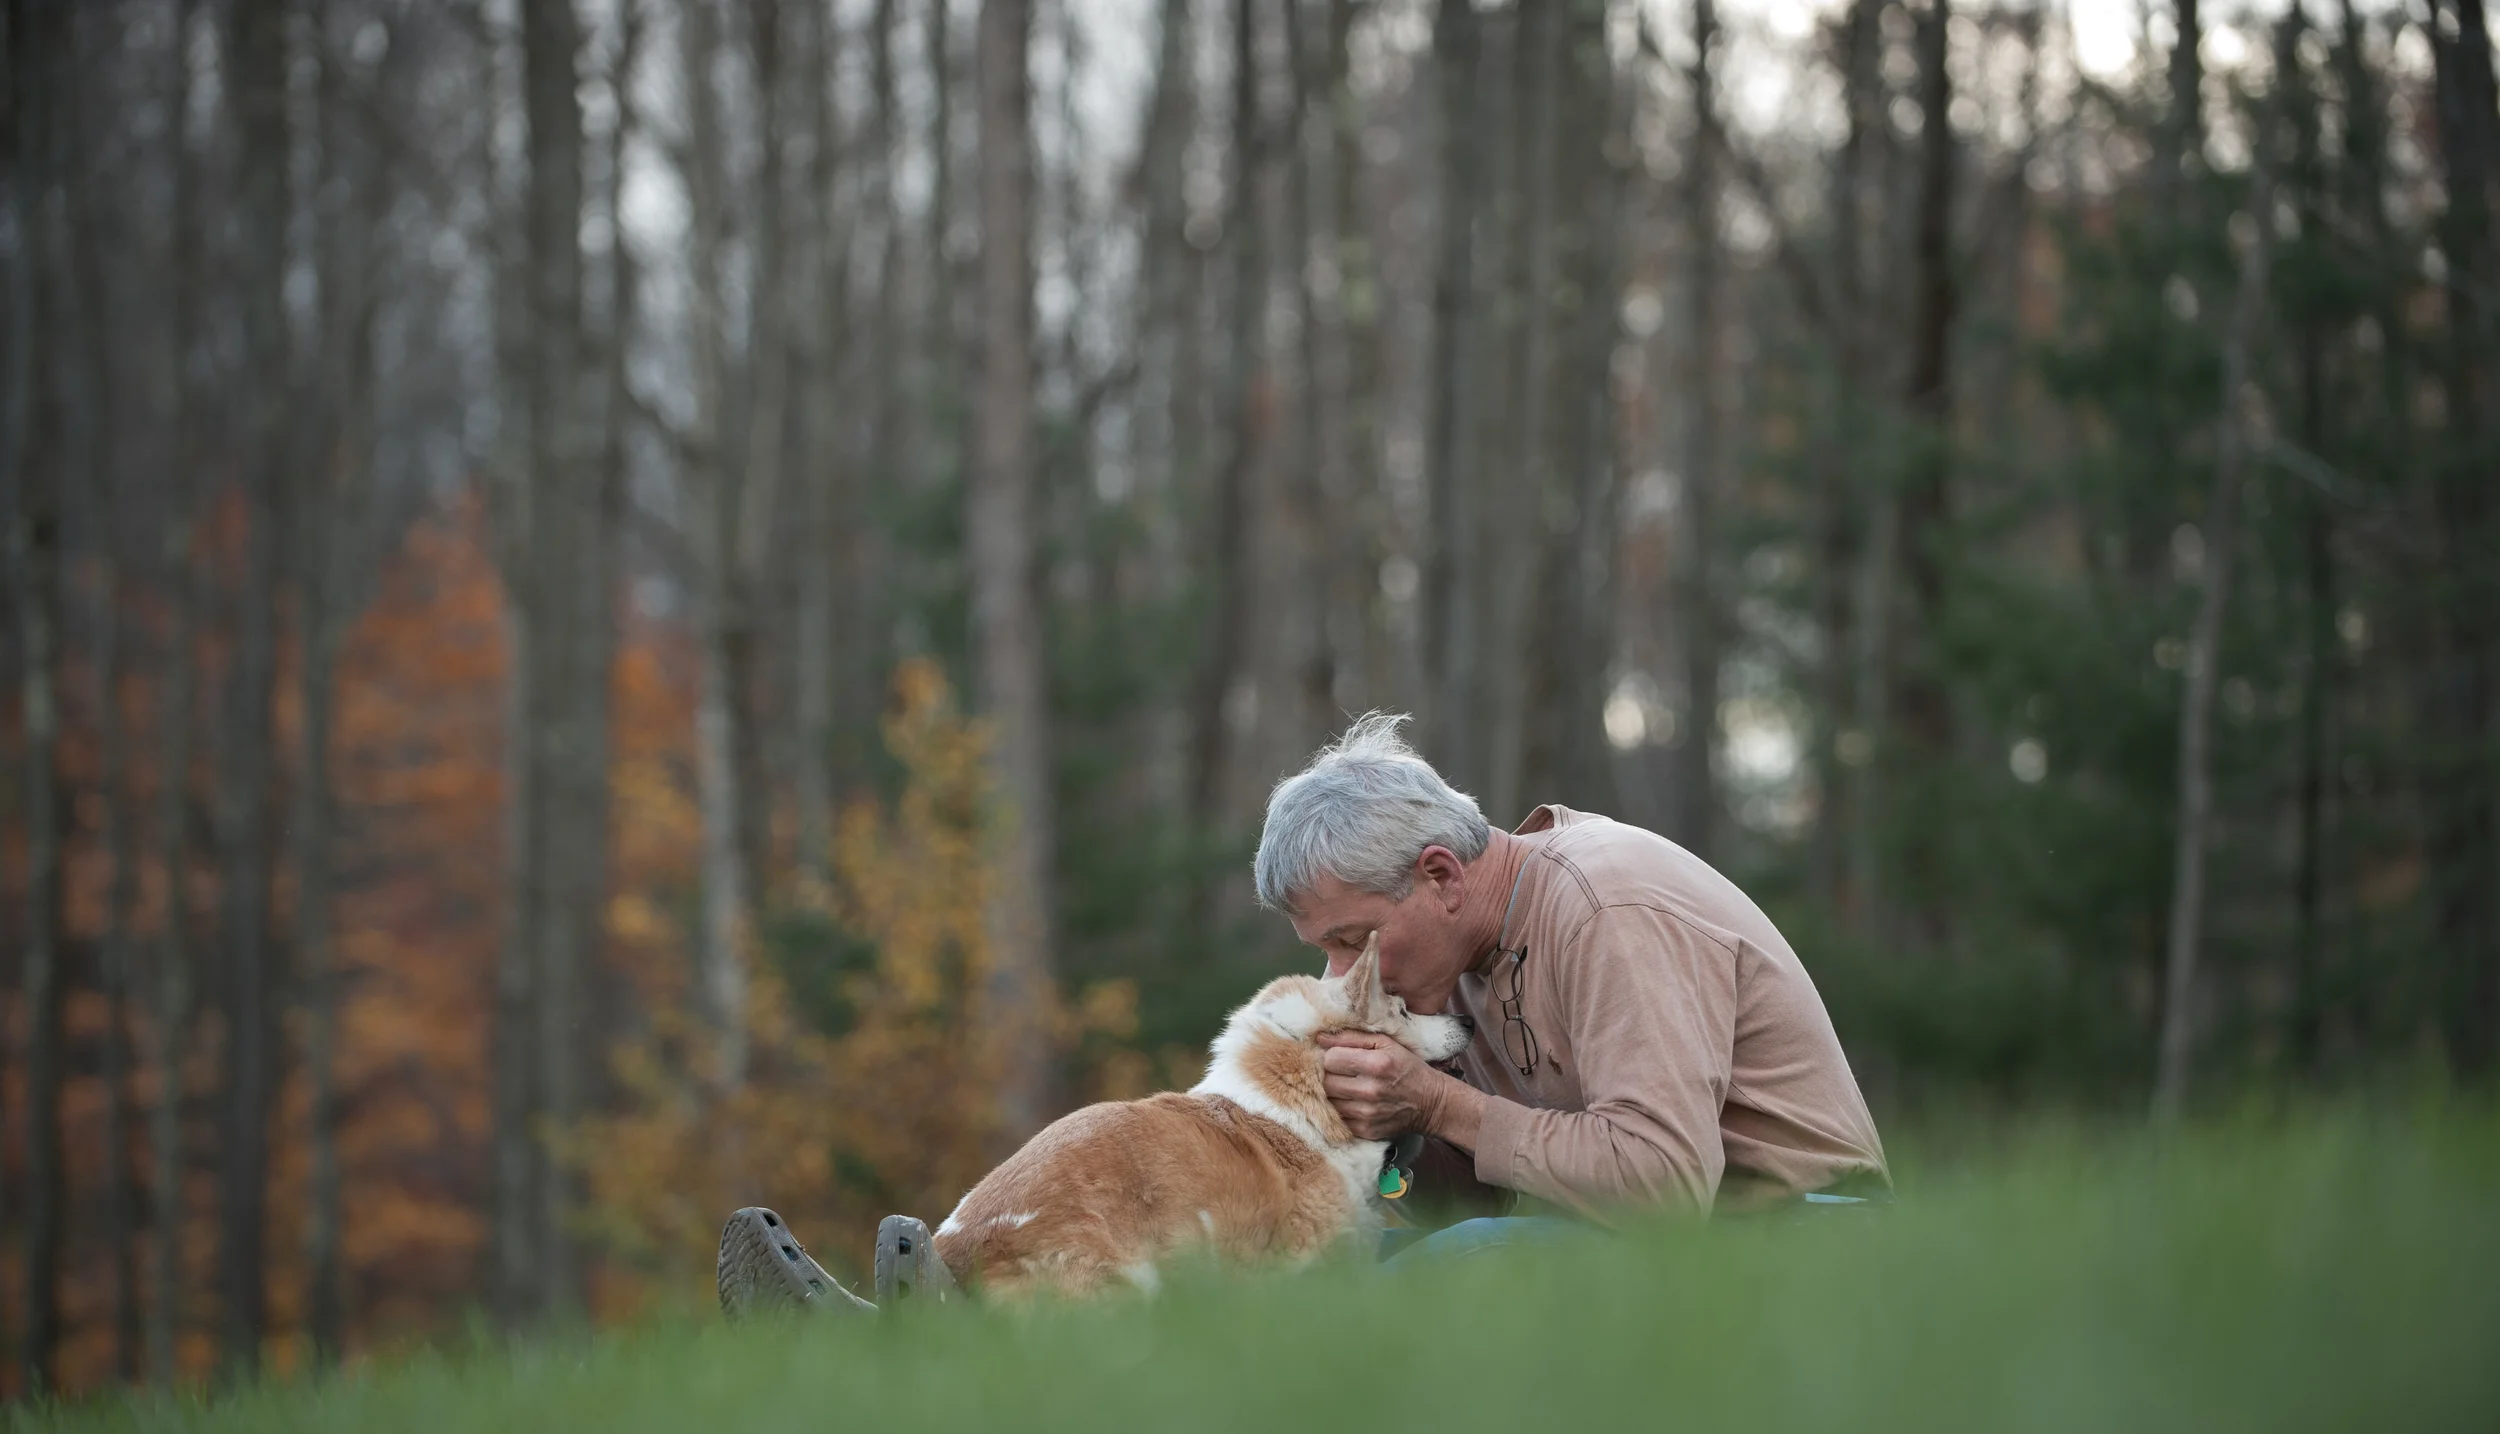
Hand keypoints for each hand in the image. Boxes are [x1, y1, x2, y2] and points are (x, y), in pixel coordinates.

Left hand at [1317, 1031, 1478, 1144]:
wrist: (1431, 1103)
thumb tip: (1319, 1037)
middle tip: (1341, 1073)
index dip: (1332, 1056)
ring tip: (1347, 1087)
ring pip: (1328, 1102)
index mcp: (1376, 1064)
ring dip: (1334, 1094)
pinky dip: (1341, 1111)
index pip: (1330, 1059)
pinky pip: (1338, 1119)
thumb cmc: (1407, 1068)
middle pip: (1326, 1082)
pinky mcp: (1365, 1131)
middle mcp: (1370, 1090)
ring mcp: (1367, 1114)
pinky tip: (1353, 1103)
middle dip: (1329, 1075)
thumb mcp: (1386, 1044)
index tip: (1341, 1057)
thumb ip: (1352, 1037)